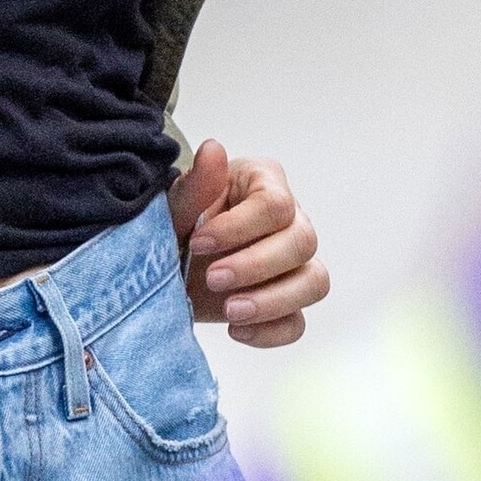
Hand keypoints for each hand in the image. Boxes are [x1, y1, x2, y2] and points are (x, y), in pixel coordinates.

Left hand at [168, 139, 328, 346]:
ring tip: (230, 312)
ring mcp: (295, 263)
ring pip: (314, 282)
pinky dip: (270, 331)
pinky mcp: (288, 302)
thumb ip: (195, 183)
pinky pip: (298, 322)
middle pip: (302, 242)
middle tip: (211, 279)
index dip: (239, 227)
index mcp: (264, 183)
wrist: (166, 261)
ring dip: (272, 301)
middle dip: (256, 266)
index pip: (275, 204)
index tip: (198, 242)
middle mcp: (290, 219)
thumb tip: (213, 149)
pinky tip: (235, 329)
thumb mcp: (176, 205)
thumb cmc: (178, 222)